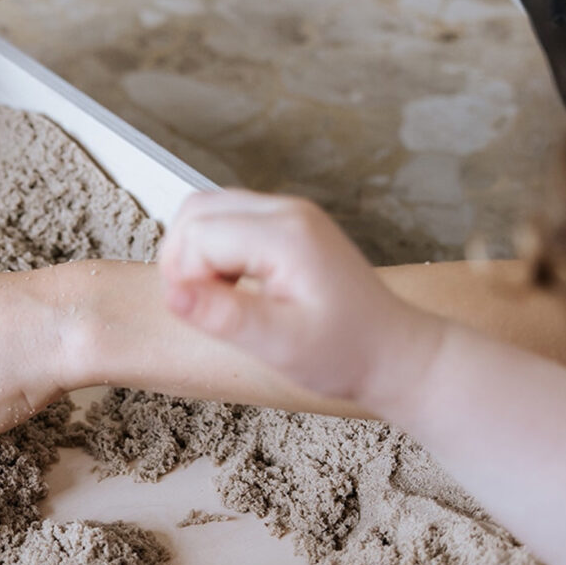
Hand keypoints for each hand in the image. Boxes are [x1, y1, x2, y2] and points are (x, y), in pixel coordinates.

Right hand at [159, 190, 445, 409]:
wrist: (393, 353)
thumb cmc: (346, 353)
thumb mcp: (281, 345)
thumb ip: (225, 316)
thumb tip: (172, 295)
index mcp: (287, 236)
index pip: (199, 234)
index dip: (185, 277)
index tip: (203, 316)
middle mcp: (287, 211)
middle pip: (196, 211)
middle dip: (182, 259)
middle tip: (200, 306)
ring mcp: (289, 214)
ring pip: (207, 211)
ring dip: (194, 253)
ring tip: (215, 298)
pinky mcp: (287, 225)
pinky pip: (228, 221)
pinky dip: (213, 251)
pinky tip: (231, 287)